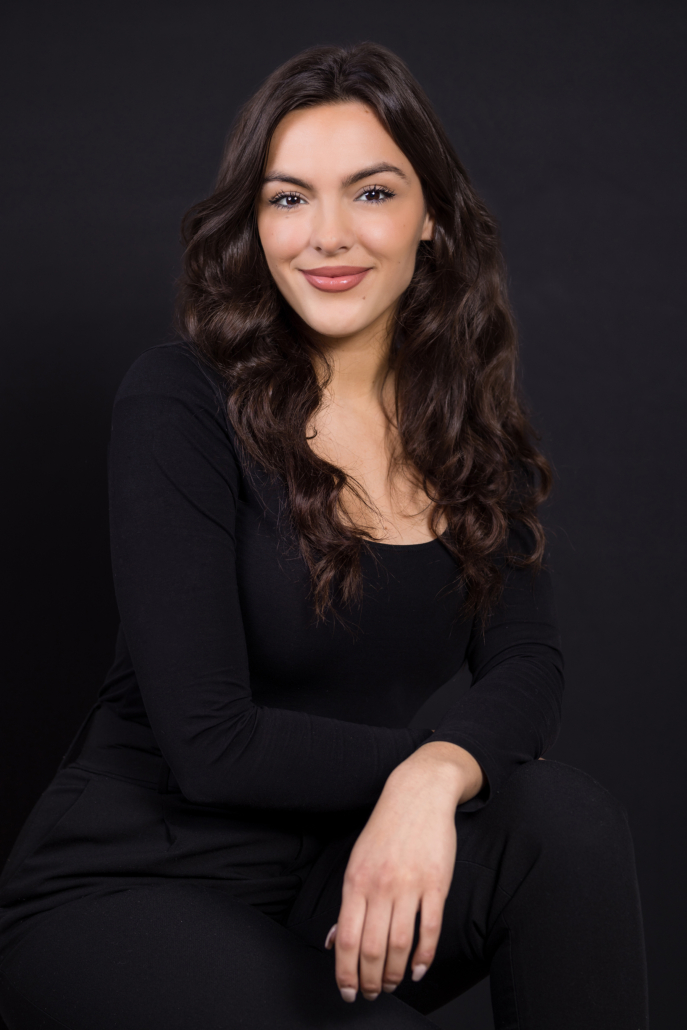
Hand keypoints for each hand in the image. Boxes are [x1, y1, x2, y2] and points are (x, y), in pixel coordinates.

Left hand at [326, 741, 482, 1001]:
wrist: (417, 794)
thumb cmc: (385, 828)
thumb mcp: (357, 862)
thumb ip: (348, 904)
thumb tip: (334, 940)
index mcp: (356, 881)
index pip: (347, 938)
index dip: (346, 972)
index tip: (347, 991)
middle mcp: (380, 885)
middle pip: (373, 948)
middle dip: (370, 980)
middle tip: (372, 993)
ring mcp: (410, 885)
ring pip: (400, 944)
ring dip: (394, 973)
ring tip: (391, 984)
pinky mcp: (436, 884)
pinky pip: (430, 929)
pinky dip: (424, 956)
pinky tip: (417, 969)